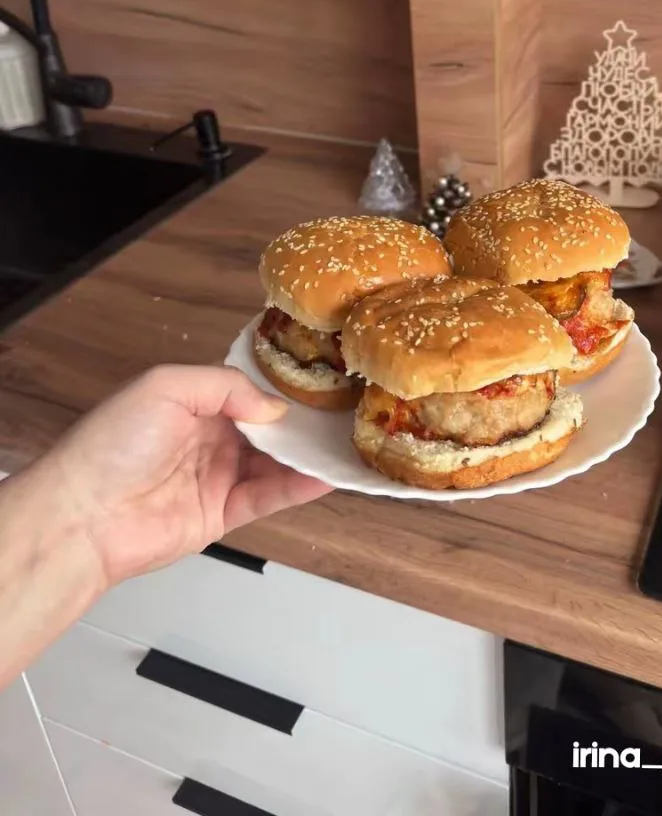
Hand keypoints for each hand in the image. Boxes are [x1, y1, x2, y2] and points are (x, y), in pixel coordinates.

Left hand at [42, 365, 330, 587]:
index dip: (282, 388)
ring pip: (275, 463)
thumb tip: (273, 407)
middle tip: (343, 413)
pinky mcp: (223, 514)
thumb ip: (225, 387)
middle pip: (269, 429)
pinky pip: (269, 497)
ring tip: (344, 444)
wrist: (83, 515)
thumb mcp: (166, 386)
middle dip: (302, 423)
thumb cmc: (111, 444)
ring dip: (306, 455)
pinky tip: (325, 475)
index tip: (320, 380)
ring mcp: (217, 477)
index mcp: (194, 403)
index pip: (250, 392)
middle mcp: (209, 438)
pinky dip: (298, 488)